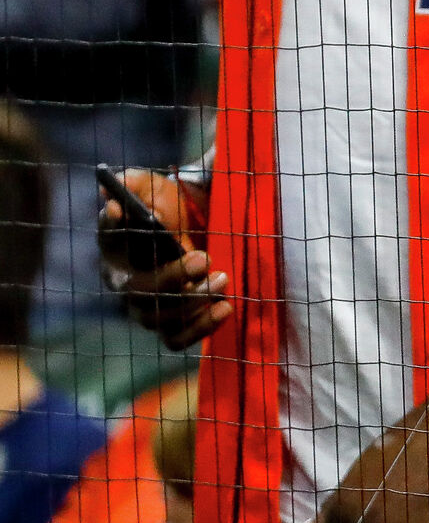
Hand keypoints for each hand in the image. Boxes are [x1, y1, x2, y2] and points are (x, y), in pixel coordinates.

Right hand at [98, 170, 227, 350]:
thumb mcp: (154, 187)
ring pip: (159, 318)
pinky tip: (225, 307)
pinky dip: (200, 328)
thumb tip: (112, 196)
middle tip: (204, 258)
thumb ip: (134, 184)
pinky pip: (177, 339)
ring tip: (222, 279)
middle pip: (138, 291)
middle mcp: (125, 281)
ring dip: (192, 301)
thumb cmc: (170, 207)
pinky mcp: (171, 323)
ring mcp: (146, 307)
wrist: (197, 227)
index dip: (114, 227)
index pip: (109, 238)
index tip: (121, 211)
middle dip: (172, 278)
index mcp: (116, 246)